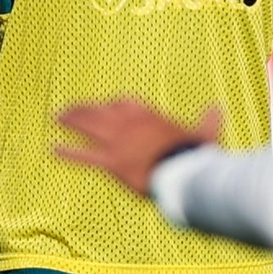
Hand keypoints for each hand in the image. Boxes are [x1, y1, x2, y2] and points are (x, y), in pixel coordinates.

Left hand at [55, 99, 220, 195]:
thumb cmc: (196, 154)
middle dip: (84, 109)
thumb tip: (220, 108)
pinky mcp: (110, 162)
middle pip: (100, 111)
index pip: (125, 102)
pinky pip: (83, 155)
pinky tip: (53, 149)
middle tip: (69, 109)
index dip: (114, 104)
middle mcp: (128, 123)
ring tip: (57, 118)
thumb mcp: (205, 134)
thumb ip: (209, 121)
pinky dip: (67, 152)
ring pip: (87, 127)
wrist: (184, 171)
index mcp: (148, 115)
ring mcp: (116, 141)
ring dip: (71, 121)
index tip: (108, 105)